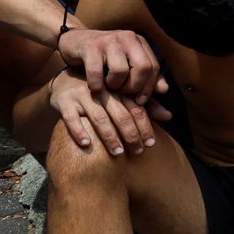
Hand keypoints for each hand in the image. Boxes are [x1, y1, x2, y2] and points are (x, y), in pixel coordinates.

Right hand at [47, 68, 171, 156]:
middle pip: (121, 114)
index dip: (145, 126)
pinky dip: (79, 131)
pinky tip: (87, 144)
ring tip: (118, 152)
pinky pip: (71, 118)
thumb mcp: (122, 95)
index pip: (137, 109)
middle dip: (131, 135)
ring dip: (109, 136)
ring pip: (99, 117)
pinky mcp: (64, 101)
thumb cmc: (101, 92)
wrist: (64, 80)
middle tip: (138, 152)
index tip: (151, 144)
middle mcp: (102, 90)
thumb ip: (145, 106)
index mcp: (119, 89)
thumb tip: (169, 116)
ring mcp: (82, 95)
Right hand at [57, 27, 164, 101]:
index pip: (154, 67)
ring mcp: (109, 41)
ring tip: (110, 88)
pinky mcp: (90, 47)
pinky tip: (95, 88)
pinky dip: (97, 84)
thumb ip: (145, 79)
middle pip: (143, 67)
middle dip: (135, 87)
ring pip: (121, 70)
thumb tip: (165, 90)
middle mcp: (127, 38)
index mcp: (139, 43)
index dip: (149, 87)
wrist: (74, 42)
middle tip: (124, 94)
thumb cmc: (104, 60)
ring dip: (115, 85)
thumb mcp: (127, 66)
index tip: (141, 101)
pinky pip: (97, 71)